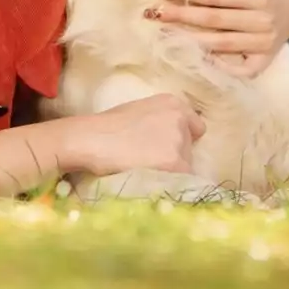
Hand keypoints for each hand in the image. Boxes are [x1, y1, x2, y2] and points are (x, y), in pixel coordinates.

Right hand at [56, 93, 205, 177]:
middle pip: (190, 149)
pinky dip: (167, 184)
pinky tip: (148, 179)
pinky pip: (180, 181)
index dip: (183, 140)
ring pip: (186, 167)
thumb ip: (160, 121)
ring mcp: (180, 142)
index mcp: (173, 104)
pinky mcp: (176, 163)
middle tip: (150, 161)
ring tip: (146, 171)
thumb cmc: (106, 126)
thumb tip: (168, 142)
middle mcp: (181, 120)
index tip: (169, 148)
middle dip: (175, 156)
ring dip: (171, 171)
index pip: (196, 128)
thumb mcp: (139, 111)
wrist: (91, 139)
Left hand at [146, 0, 288, 77]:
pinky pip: (238, 70)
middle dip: (180, 15)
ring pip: (219, 44)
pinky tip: (193, 57)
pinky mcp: (263, 62)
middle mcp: (262, 23)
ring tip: (163, 33)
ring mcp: (263, 46)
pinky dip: (217, 66)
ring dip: (188, 39)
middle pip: (212, 20)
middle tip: (153, 12)